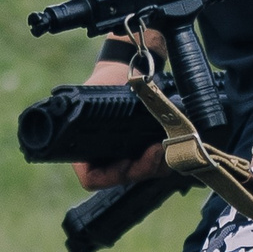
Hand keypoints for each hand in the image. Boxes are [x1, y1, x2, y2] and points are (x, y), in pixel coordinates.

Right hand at [71, 58, 168, 190]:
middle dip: (143, 167)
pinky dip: (163, 158)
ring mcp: (125, 157)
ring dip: (157, 164)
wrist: (122, 73)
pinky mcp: (142, 151)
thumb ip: (96, 111)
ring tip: (165, 145)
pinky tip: (169, 142)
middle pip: (123, 178)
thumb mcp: (94, 95)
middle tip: (156, 150)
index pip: (92, 178)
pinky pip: (153, 164)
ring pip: (142, 174)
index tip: (126, 161)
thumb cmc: (103, 83)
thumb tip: (109, 123)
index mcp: (83, 151)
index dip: (109, 175)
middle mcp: (104, 159)